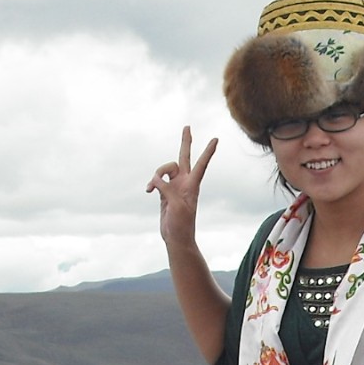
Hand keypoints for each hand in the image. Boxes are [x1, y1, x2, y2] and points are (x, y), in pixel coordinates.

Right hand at [146, 126, 217, 245]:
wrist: (176, 238)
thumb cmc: (182, 225)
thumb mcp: (176, 206)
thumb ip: (166, 188)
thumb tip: (155, 180)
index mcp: (192, 185)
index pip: (201, 164)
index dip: (208, 152)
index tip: (216, 139)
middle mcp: (184, 183)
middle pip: (184, 157)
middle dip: (185, 142)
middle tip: (187, 126)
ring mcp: (174, 187)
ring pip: (164, 169)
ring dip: (156, 175)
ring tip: (151, 187)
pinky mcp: (164, 193)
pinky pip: (156, 181)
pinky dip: (151, 184)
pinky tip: (148, 191)